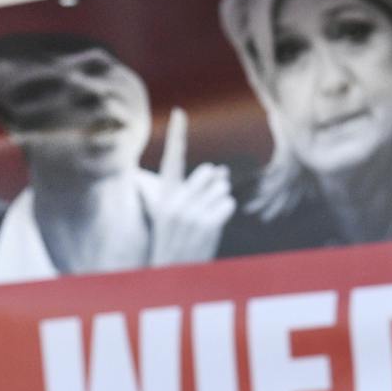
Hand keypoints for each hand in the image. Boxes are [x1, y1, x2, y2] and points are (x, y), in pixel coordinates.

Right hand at [147, 108, 233, 266]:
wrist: (173, 278)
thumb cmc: (171, 247)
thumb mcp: (165, 219)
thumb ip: (177, 194)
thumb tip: (202, 173)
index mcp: (164, 198)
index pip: (172, 160)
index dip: (176, 135)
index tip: (179, 112)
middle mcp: (176, 202)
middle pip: (208, 173)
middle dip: (214, 184)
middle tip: (208, 199)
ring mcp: (192, 213)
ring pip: (221, 189)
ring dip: (220, 199)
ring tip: (208, 217)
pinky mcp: (208, 223)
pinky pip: (228, 204)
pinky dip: (225, 212)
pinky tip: (214, 226)